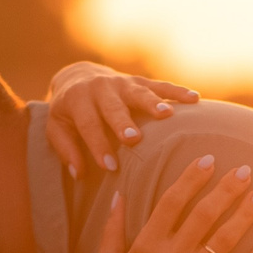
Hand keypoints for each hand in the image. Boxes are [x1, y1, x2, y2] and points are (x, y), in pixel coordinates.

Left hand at [45, 64, 198, 177]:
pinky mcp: (140, 81)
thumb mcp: (57, 128)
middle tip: (134, 138)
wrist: (79, 77)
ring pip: (139, 93)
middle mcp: (100, 88)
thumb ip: (66, 150)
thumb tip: (80, 174)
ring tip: (168, 115)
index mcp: (77, 100)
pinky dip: (178, 91)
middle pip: (113, 107)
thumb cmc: (70, 113)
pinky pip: (161, 85)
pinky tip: (195, 99)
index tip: (111, 167)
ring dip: (153, 103)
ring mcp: (123, 83)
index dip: (98, 145)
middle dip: (124, 122)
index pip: (88, 125)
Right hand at [92, 158, 252, 252]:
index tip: (209, 159)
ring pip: (225, 238)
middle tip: (245, 169)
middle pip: (204, 214)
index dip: (192, 178)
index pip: (172, 202)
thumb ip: (112, 228)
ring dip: (246, 214)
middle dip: (227, 188)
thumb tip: (118, 194)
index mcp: (147, 245)